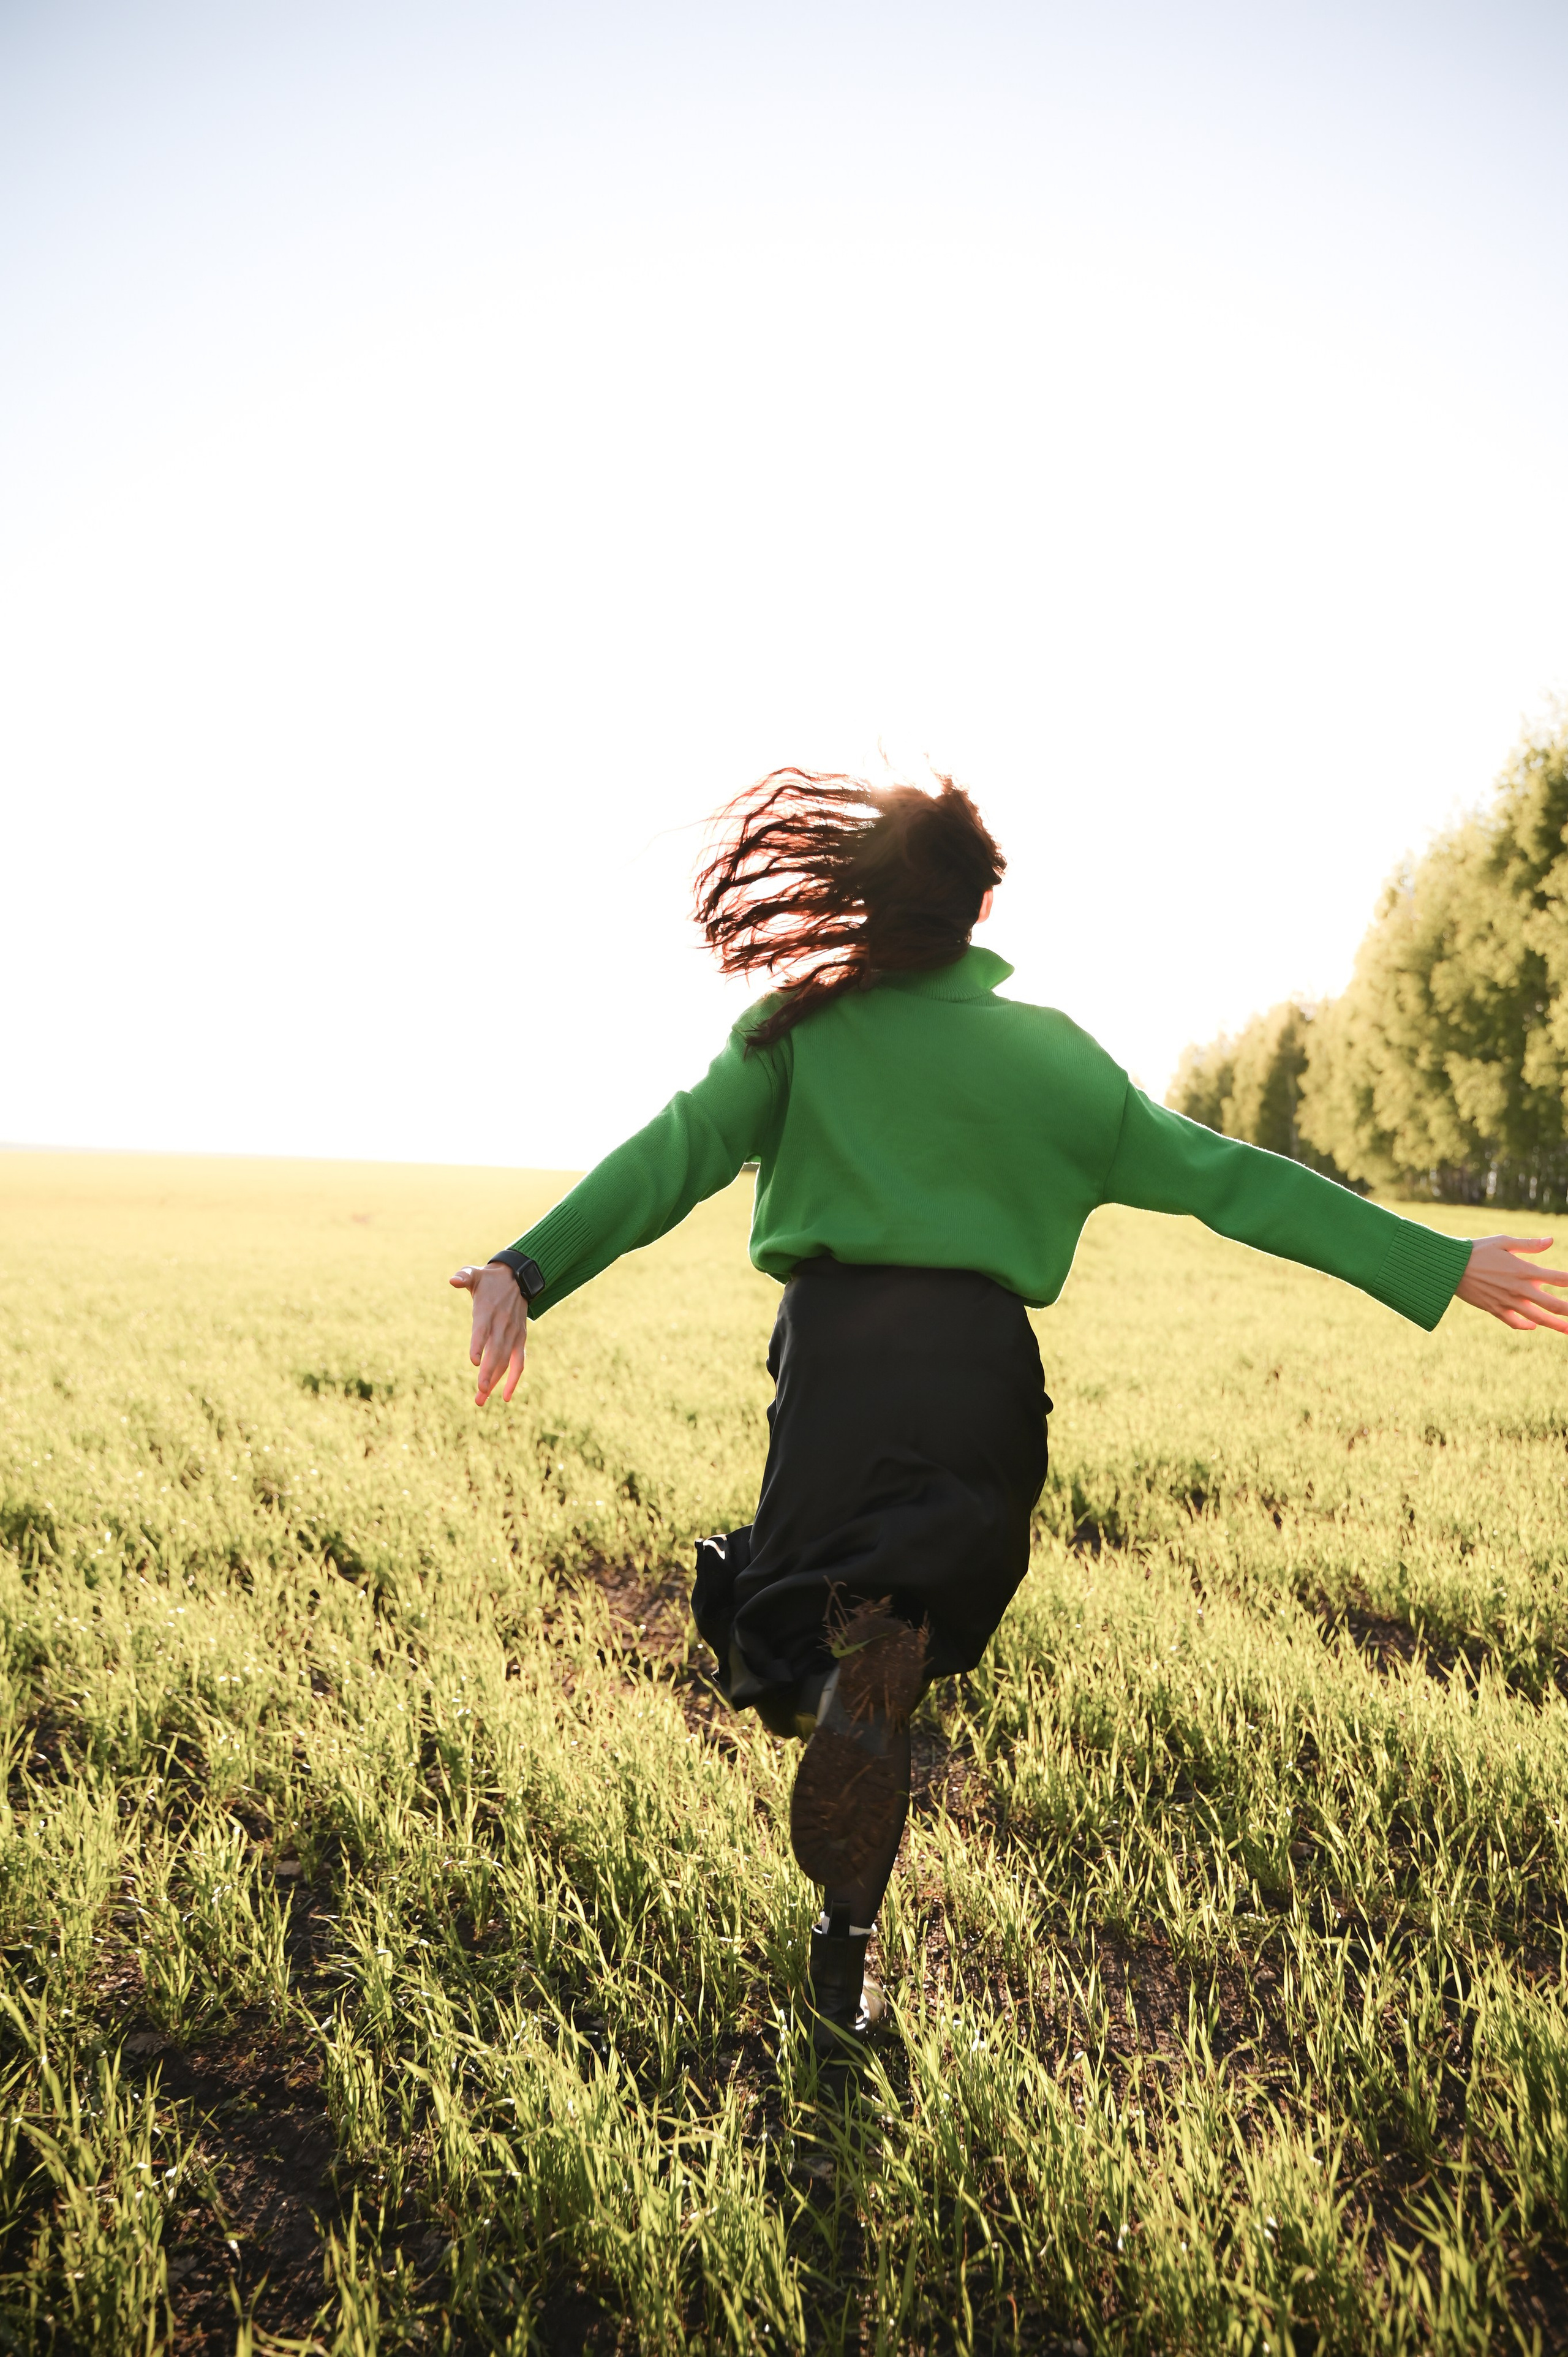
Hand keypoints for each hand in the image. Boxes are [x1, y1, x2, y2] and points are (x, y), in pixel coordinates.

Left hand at [449, 1263, 527, 1403]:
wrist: (519, 1278)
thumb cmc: (489, 1279)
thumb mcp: (475, 1273)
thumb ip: (464, 1276)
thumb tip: (453, 1280)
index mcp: (487, 1311)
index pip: (483, 1331)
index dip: (479, 1346)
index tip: (474, 1362)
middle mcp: (501, 1325)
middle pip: (496, 1353)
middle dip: (488, 1374)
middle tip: (479, 1393)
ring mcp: (513, 1334)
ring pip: (505, 1362)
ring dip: (495, 1381)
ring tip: (482, 1398)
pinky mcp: (520, 1339)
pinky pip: (519, 1362)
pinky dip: (514, 1379)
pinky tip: (505, 1396)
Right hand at [1455, 1235, 1567, 1333]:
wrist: (1450, 1268)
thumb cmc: (1477, 1250)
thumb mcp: (1504, 1242)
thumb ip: (1529, 1245)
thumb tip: (1551, 1241)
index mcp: (1524, 1270)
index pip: (1558, 1278)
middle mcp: (1519, 1289)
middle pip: (1552, 1304)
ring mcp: (1507, 1302)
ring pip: (1537, 1318)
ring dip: (1555, 1325)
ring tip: (1567, 1330)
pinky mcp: (1495, 1309)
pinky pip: (1514, 1322)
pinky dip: (1526, 1326)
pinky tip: (1534, 1326)